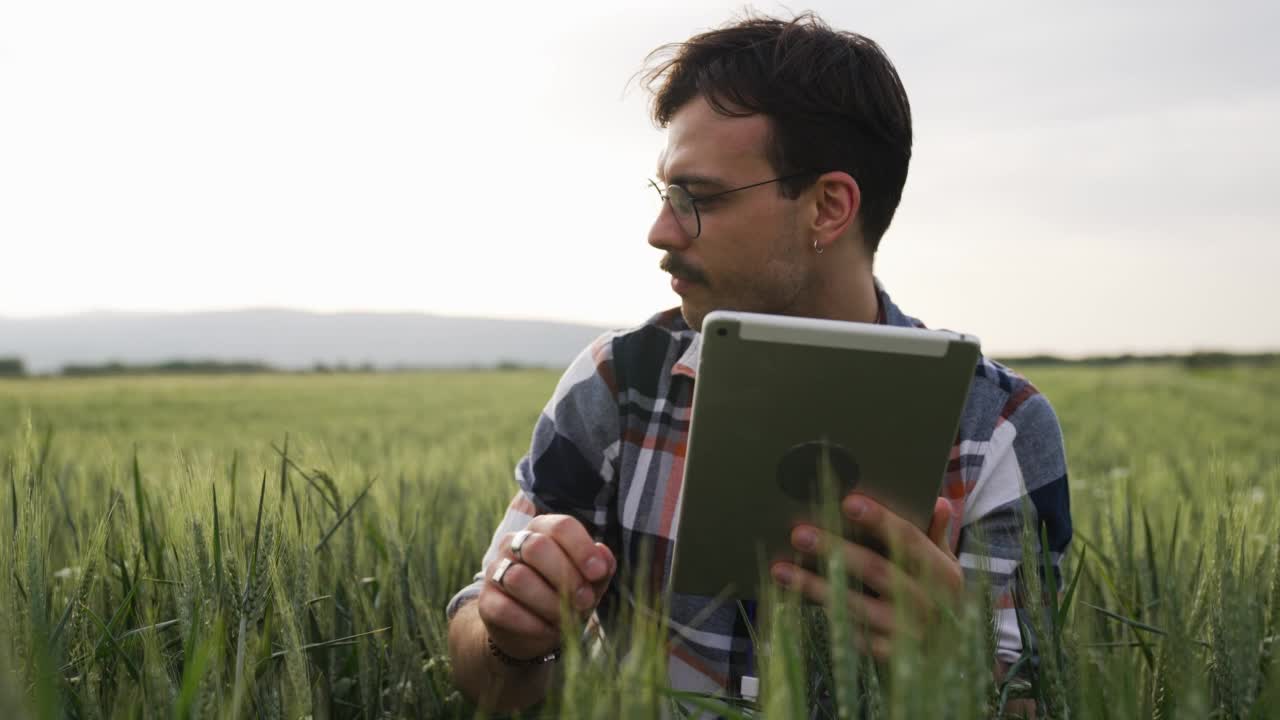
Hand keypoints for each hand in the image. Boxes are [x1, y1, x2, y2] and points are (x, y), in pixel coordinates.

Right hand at [477, 514, 615, 660]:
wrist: (534, 630)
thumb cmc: (566, 595)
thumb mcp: (589, 582)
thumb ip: (600, 568)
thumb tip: (604, 556)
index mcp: (542, 529)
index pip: (560, 526)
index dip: (581, 548)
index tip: (597, 572)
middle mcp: (514, 543)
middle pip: (537, 547)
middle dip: (566, 576)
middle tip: (585, 600)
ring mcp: (496, 570)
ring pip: (519, 578)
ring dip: (550, 603)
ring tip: (566, 618)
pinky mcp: (486, 600)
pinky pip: (505, 608)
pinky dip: (531, 623)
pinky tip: (548, 630)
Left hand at [769, 494, 962, 659]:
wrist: (952, 655)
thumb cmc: (939, 597)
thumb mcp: (945, 566)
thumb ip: (936, 535)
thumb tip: (938, 502)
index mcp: (943, 574)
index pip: (909, 540)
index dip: (880, 520)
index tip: (848, 502)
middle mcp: (928, 604)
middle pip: (876, 570)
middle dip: (835, 550)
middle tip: (799, 533)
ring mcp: (908, 633)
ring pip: (856, 606)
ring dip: (815, 586)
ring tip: (781, 569)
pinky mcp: (889, 656)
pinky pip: (852, 635)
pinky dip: (826, 616)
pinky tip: (796, 600)